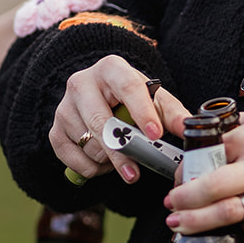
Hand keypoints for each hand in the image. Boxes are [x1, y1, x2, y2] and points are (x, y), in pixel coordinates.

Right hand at [49, 55, 189, 183]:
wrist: (98, 97)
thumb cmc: (131, 98)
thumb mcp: (154, 99)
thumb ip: (174, 114)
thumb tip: (189, 128)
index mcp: (111, 68)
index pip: (128, 87)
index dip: (142, 112)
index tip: (156, 135)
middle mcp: (82, 82)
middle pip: (100, 121)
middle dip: (120, 151)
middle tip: (135, 174)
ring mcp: (64, 107)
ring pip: (88, 145)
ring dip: (109, 161)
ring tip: (122, 154)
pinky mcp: (54, 130)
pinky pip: (74, 160)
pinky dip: (93, 169)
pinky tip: (103, 159)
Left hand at [164, 111, 243, 242]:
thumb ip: (227, 127)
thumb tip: (191, 131)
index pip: (204, 155)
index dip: (184, 169)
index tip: (179, 177)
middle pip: (209, 188)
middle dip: (182, 199)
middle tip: (171, 205)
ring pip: (228, 213)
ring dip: (198, 222)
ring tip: (180, 225)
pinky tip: (238, 237)